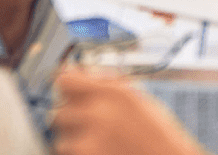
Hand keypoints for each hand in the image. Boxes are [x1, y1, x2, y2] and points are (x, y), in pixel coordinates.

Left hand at [51, 71, 212, 154]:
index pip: (64, 81)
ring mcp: (90, 143)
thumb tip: (74, 70)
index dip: (65, 90)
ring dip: (75, 145)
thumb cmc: (159, 138)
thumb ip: (106, 84)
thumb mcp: (139, 101)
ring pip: (61, 141)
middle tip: (89, 131)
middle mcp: (99, 115)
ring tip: (101, 148)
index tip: (68, 97)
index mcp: (114, 94)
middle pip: (58, 113)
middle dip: (71, 123)